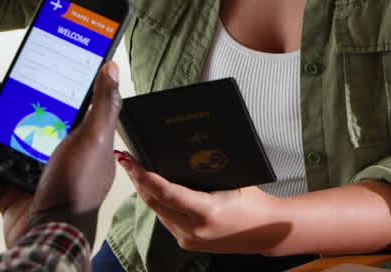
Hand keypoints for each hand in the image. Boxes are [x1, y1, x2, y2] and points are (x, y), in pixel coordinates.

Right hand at [0, 62, 121, 246]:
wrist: (51, 237)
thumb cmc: (76, 188)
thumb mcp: (94, 138)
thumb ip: (103, 102)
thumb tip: (110, 68)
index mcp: (74, 138)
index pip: (52, 103)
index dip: (33, 85)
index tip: (17, 72)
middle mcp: (51, 154)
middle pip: (18, 119)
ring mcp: (28, 176)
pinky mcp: (9, 196)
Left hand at [114, 153, 291, 254]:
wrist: (265, 232)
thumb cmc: (253, 202)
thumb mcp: (234, 179)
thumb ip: (209, 167)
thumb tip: (183, 147)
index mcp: (207, 212)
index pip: (167, 193)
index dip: (145, 177)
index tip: (130, 162)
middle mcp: (194, 229)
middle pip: (155, 201)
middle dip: (138, 179)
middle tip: (125, 159)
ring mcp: (188, 239)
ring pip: (157, 210)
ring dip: (145, 190)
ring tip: (134, 168)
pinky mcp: (187, 242)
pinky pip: (165, 218)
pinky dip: (158, 202)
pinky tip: (152, 187)